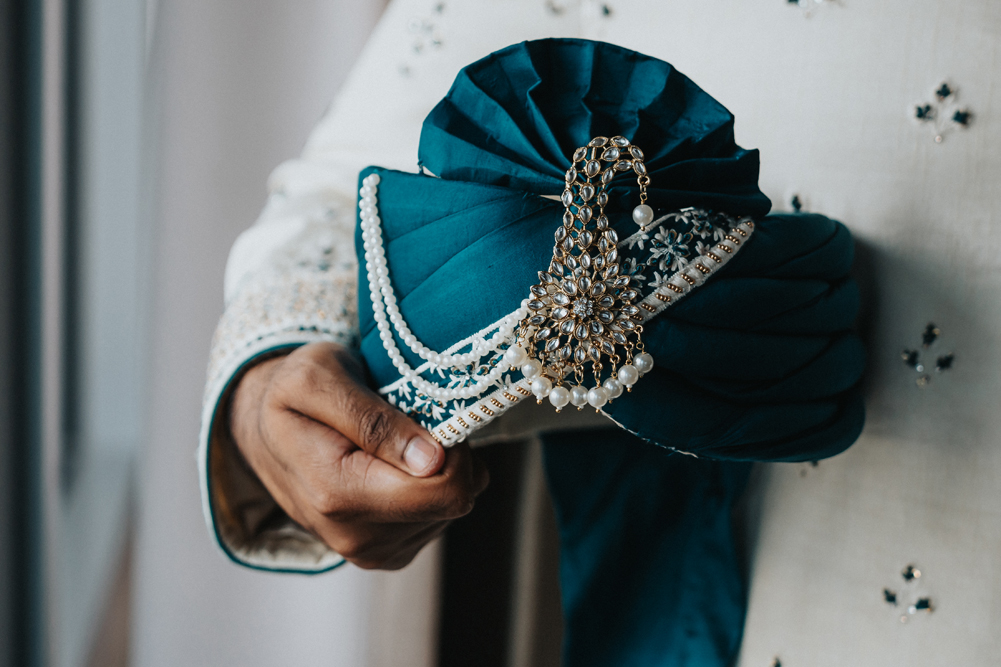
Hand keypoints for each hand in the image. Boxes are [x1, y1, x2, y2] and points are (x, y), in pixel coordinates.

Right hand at [229, 341, 488, 569]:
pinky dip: (427, 490)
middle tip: (413, 424)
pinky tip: (394, 467)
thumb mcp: (318, 378)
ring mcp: (370, 552)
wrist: (261, 432)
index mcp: (338, 494)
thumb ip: (373, 418)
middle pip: (454, 503)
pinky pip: (437, 521)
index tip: (432, 418)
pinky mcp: (384, 554)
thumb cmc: (291, 394)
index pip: (444, 492)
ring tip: (394, 444)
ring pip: (450, 512)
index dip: (455, 449)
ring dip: (436, 472)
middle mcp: (355, 537)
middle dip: (450, 458)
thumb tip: (431, 460)